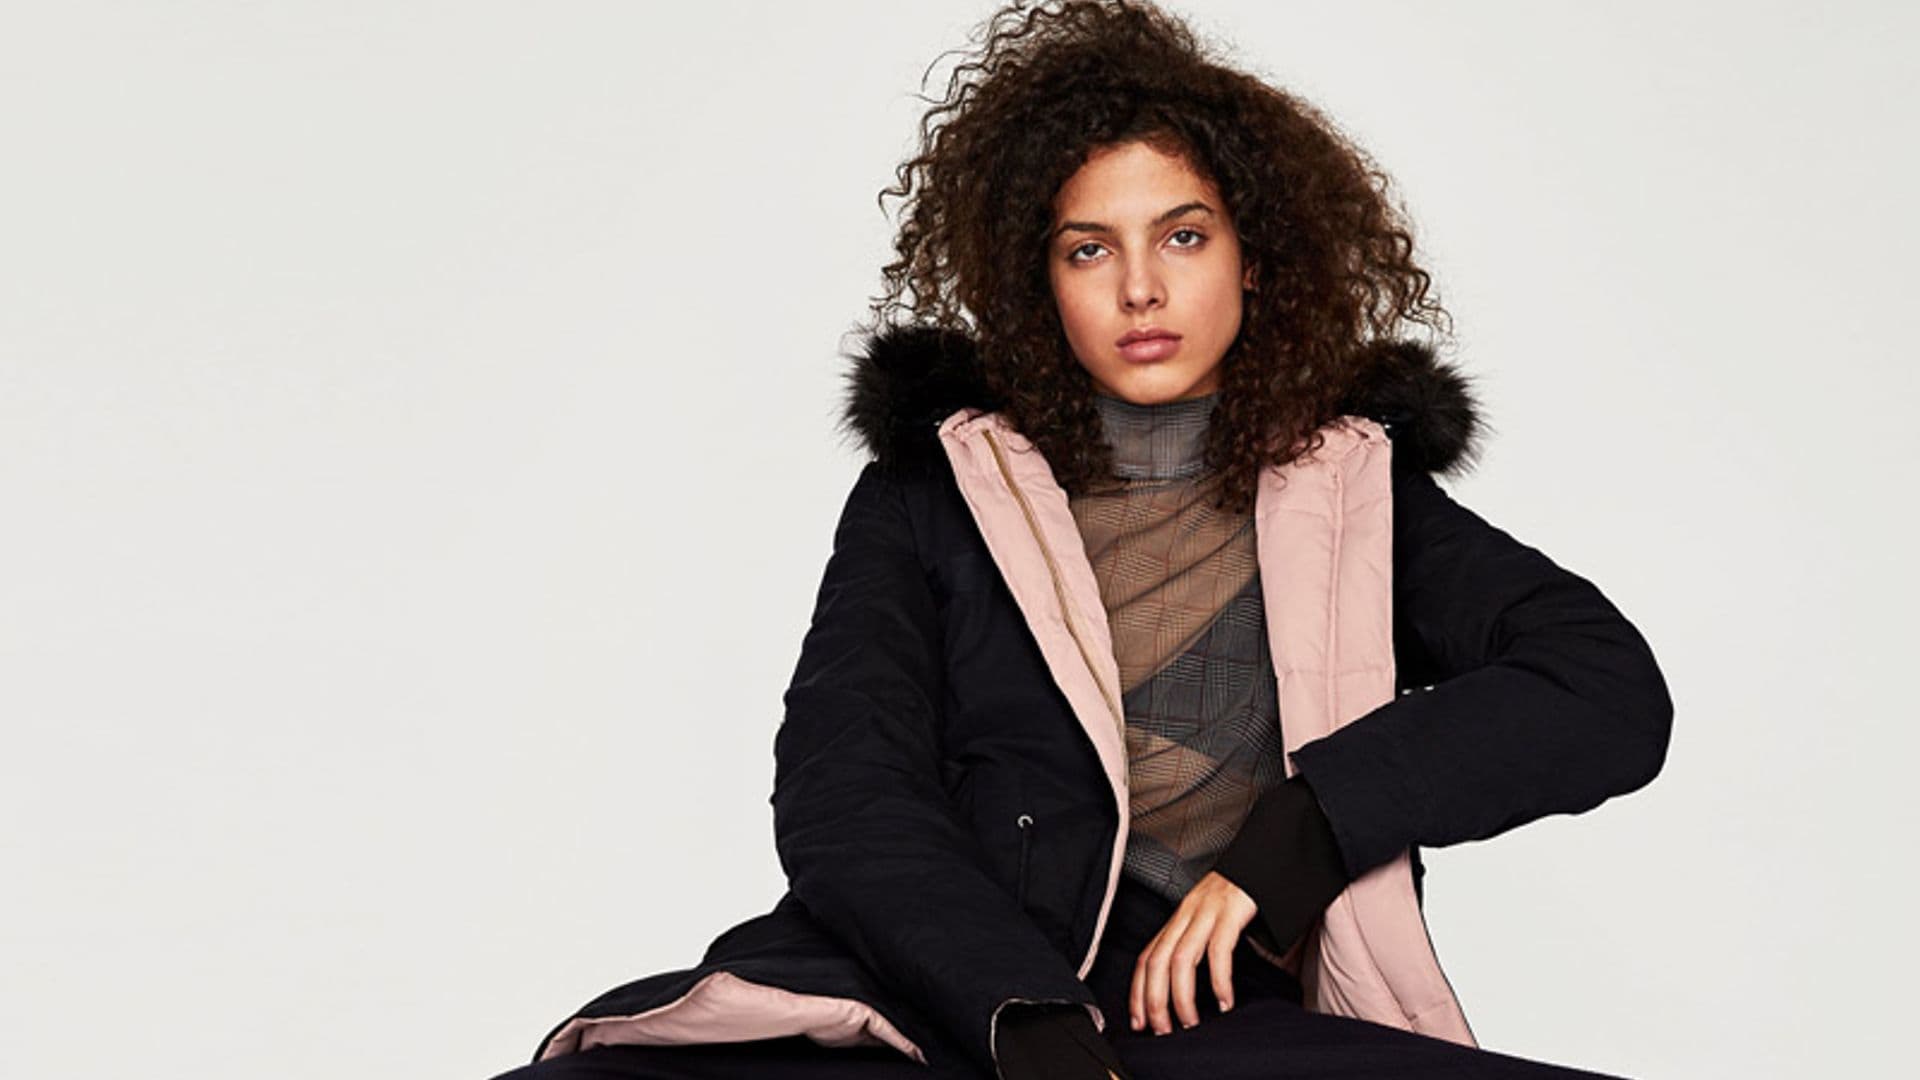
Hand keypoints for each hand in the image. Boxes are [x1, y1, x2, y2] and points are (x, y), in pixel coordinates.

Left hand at [1128, 871, 1255, 1035]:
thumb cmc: (1236, 894)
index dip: (1137, 992)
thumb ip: (1196, 945)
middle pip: (1157, 961)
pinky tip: (1225, 1001)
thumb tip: (1187, 986)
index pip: (1146, 958)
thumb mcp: (1207, 918)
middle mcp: (1186, 915)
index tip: (1138, 1021)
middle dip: (1154, 1000)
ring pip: (1181, 958)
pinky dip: (1219, 980)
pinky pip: (1219, 950)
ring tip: (1190, 1023)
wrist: (1260, 859)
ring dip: (1182, 996)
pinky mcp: (1231, 911)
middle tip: (1162, 1030)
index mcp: (1177, 920)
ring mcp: (1207, 912)